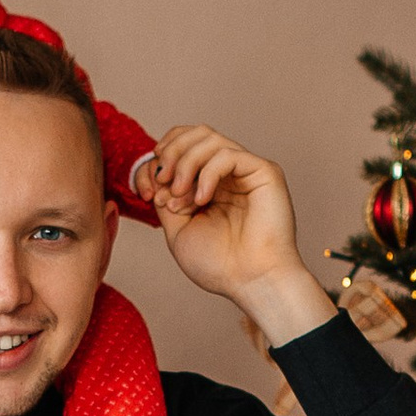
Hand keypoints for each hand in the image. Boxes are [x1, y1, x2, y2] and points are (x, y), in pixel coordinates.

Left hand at [148, 127, 332, 344]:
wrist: (251, 282)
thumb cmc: (219, 264)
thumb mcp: (177, 229)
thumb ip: (166, 196)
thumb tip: (154, 171)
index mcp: (209, 183)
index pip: (183, 146)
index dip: (161, 158)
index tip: (150, 190)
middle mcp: (229, 173)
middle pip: (195, 133)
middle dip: (171, 153)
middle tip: (163, 182)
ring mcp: (247, 170)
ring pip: (209, 138)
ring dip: (186, 163)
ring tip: (181, 195)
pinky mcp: (264, 171)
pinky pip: (228, 154)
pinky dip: (207, 173)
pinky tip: (202, 200)